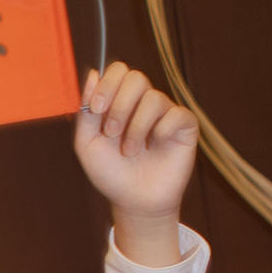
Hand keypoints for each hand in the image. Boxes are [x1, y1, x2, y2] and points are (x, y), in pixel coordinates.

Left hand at [73, 61, 196, 263]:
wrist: (133, 201)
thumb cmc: (111, 174)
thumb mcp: (88, 144)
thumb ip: (86, 112)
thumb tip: (93, 73)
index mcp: (120, 101)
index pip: (119, 71)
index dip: (108, 84)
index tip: (97, 109)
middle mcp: (144, 102)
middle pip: (136, 77)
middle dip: (119, 106)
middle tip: (112, 133)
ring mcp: (165, 112)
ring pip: (153, 98)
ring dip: (136, 128)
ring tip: (130, 151)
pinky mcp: (184, 124)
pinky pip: (174, 114)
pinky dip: (160, 132)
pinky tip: (156, 147)